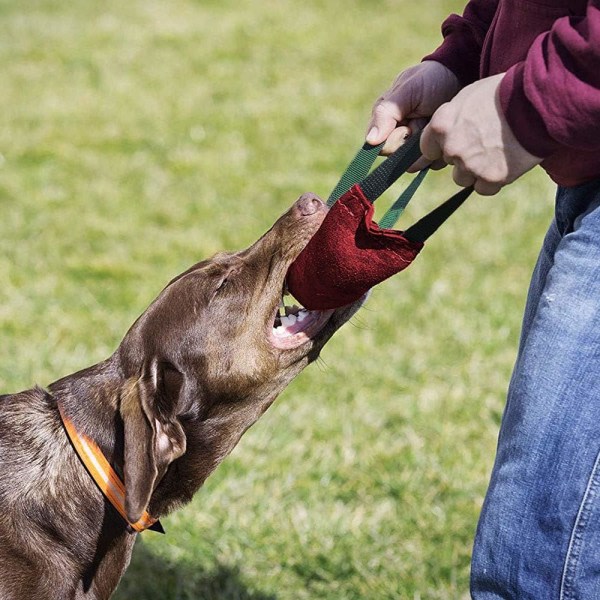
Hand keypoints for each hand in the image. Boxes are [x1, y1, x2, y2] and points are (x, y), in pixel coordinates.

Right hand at [366, 61, 460, 157]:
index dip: (395, 139)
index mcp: (384, 122)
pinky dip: (440, 151)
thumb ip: (386, 113)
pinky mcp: (432, 151)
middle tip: (424, 120)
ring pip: (415, 164)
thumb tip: (370, 141)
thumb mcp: (407, 90)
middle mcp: (397, 137)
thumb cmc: (431, 79)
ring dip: (427, 147)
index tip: (408, 123)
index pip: (381, 147)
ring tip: (436, 125)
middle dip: (413, 142)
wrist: (461, 76)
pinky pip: (431, 163)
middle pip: (397, 158)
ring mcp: (415, 146)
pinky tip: (446, 134)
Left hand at [421, 74, 542, 194]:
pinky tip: (506, 162)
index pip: (427, 147)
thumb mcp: (469, 95)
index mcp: (441, 124)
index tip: (456, 142)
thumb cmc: (504, 93)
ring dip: (476, 170)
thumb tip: (441, 132)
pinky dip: (494, 180)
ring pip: (463, 178)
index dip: (442, 146)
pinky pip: (483, 188)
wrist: (539, 103)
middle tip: (486, 141)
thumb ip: (451, 117)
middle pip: (449, 162)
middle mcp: (452, 147)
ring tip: (497, 151)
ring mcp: (470, 165)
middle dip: (463, 156)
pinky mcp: (490, 178)